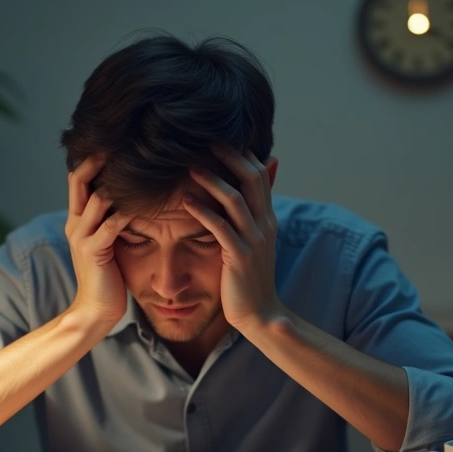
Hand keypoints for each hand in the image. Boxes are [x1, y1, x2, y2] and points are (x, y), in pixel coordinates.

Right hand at [64, 154, 133, 326]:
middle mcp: (75, 223)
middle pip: (80, 180)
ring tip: (140, 168)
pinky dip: (128, 212)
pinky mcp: (93, 252)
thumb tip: (128, 196)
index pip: (78, 179)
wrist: (95, 310)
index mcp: (77, 219)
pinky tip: (145, 204)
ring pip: (96, 199)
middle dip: (98, 160)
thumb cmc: (107, 276)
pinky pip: (111, 225)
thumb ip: (109, 219)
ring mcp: (81, 237)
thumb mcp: (106, 242)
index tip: (114, 142)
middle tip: (122, 142)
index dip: (91, 159)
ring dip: (118, 183)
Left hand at [182, 146, 284, 331]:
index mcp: (268, 217)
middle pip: (252, 177)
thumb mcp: (254, 241)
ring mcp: (254, 240)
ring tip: (189, 166)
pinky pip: (221, 227)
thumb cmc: (249, 277)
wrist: (260, 314)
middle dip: (229, 156)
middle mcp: (265, 224)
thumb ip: (248, 215)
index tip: (218, 137)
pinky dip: (202, 211)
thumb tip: (238, 197)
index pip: (259, 174)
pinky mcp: (239, 257)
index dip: (241, 153)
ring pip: (235, 199)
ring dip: (212, 179)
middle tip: (204, 139)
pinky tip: (184, 201)